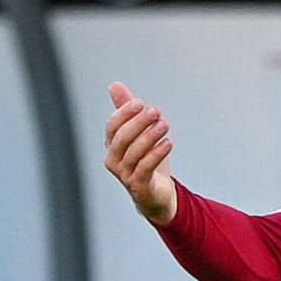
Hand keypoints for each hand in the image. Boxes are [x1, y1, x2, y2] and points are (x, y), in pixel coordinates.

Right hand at [104, 81, 177, 224]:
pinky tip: (168, 142)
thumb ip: (127, 112)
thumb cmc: (146, 162)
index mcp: (111, 146)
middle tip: (156, 111)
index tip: (141, 103)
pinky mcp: (139, 185)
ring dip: (151, 136)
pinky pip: (146, 167)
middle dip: (139, 122)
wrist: (156, 195)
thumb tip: (115, 85)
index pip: (112, 126)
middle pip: (122, 137)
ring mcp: (124, 174)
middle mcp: (113, 160)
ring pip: (135, 152)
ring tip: (165, 124)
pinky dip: (157, 153)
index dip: (125, 113)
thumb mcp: (139, 134)